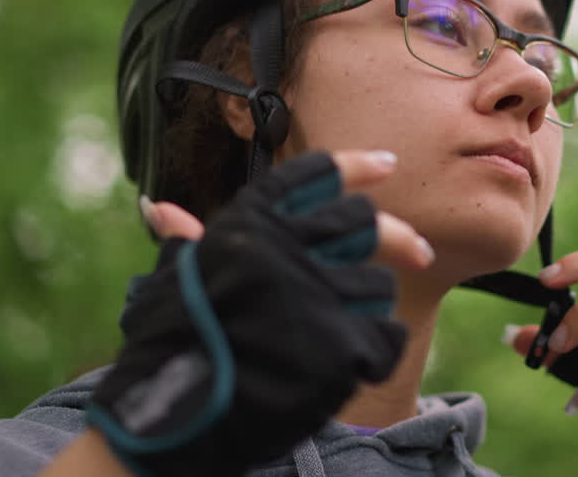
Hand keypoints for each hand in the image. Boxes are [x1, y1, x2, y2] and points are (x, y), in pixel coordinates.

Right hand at [87, 151, 432, 476]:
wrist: (176, 412)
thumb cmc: (173, 341)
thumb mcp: (177, 280)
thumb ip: (185, 241)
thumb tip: (158, 207)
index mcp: (249, 221)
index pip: (315, 175)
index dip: (357, 166)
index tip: (388, 165)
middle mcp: (285, 245)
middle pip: (361, 220)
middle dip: (394, 235)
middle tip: (419, 252)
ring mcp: (314, 290)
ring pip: (376, 281)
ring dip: (372, 302)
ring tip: (356, 324)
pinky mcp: (338, 340)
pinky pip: (384, 332)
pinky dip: (379, 346)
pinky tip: (362, 357)